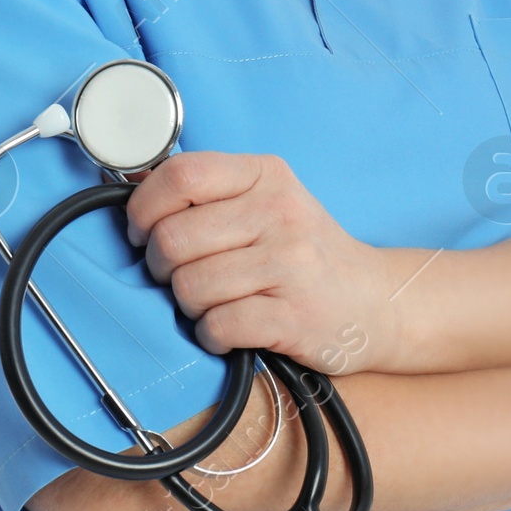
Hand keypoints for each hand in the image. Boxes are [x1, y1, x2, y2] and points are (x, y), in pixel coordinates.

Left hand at [123, 152, 392, 374]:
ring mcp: (290, 264)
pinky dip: (211, 335)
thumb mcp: (268, 201)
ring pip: (189, 286)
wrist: (376, 301)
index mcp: (266, 175)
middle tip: (179, 276)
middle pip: (173, 238)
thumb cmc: (306, 252)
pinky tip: (229, 330)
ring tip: (213, 303)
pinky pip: (217, 326)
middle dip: (161, 267)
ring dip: (189, 305)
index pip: (181, 175)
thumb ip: (210, 193)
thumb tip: (134, 191)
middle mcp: (279, 212)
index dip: (144, 208)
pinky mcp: (294, 316)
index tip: (141, 231)